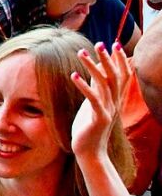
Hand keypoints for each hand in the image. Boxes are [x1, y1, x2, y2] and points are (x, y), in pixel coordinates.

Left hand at [71, 42, 130, 159]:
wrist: (90, 152)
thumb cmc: (90, 126)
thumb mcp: (95, 103)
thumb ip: (97, 87)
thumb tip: (95, 69)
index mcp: (114, 99)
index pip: (122, 76)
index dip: (119, 60)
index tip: (114, 44)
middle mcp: (114, 103)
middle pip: (115, 77)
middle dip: (108, 59)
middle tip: (100, 43)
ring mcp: (108, 111)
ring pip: (104, 85)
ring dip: (93, 67)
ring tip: (82, 53)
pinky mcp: (98, 119)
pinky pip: (92, 100)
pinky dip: (84, 87)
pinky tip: (73, 75)